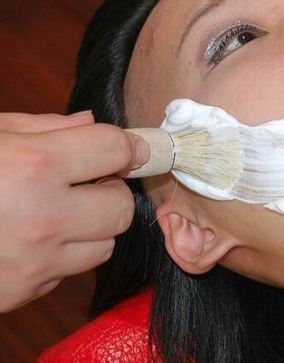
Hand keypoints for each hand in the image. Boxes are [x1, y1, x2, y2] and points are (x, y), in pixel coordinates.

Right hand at [0, 111, 147, 311]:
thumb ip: (42, 128)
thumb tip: (90, 125)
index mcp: (33, 166)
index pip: (115, 149)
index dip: (126, 145)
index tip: (128, 147)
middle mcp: (41, 218)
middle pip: (120, 207)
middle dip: (109, 190)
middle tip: (85, 181)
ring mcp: (32, 263)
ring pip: (102, 245)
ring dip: (89, 226)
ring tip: (52, 211)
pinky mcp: (20, 294)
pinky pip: (67, 271)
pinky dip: (60, 254)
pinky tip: (26, 238)